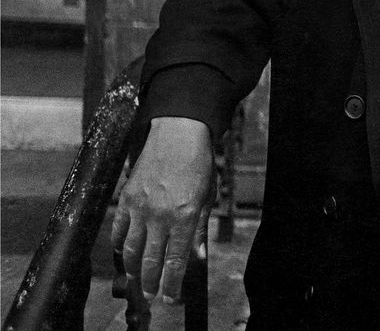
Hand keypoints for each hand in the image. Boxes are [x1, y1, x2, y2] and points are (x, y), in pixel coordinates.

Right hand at [111, 116, 214, 303]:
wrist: (178, 133)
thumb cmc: (197, 164)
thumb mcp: (207, 197)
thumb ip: (199, 230)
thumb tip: (196, 258)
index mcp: (184, 216)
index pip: (175, 261)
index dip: (172, 284)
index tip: (172, 298)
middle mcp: (160, 215)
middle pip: (151, 261)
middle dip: (151, 283)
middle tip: (154, 295)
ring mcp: (140, 208)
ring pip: (131, 251)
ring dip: (135, 269)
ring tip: (140, 279)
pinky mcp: (125, 199)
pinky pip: (118, 231)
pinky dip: (121, 247)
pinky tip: (127, 254)